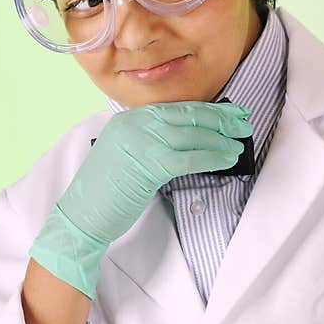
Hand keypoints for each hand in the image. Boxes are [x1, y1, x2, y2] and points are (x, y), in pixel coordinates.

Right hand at [29, 101, 253, 297]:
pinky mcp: (148, 166)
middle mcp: (135, 125)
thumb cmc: (107, 191)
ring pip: (193, 136)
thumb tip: (195, 136)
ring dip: (221, 140)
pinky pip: (189, 158)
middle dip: (221, 120)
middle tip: (243, 124)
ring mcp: (140, 143)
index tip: (230, 112)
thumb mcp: (127, 152)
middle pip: (189, 117)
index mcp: (129, 118)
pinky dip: (212, 158)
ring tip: (238, 145)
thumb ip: (153, 139)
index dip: (209, 110)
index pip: (178, 108)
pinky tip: (226, 160)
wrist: (81, 215)